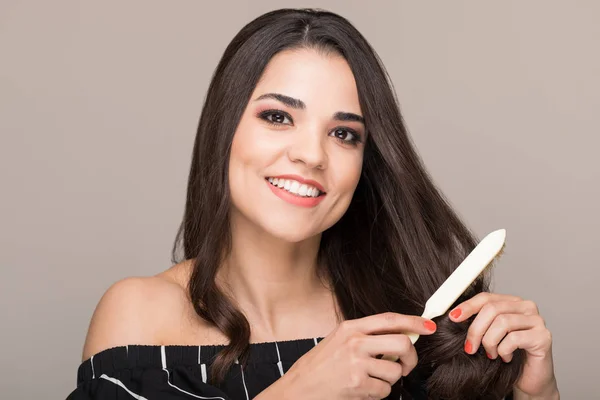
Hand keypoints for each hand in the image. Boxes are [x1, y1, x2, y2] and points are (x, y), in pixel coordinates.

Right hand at [257, 312, 436, 399]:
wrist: (299, 388)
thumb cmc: (319, 366)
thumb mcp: (338, 340)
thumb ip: (366, 336)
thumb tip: (400, 337)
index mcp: (350, 327)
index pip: (389, 319)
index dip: (413, 322)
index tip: (428, 326)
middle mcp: (355, 342)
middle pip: (402, 343)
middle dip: (411, 357)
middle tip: (405, 365)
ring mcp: (356, 363)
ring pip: (395, 371)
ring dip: (389, 380)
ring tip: (371, 380)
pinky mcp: (358, 384)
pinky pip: (384, 391)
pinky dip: (378, 394)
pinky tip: (363, 390)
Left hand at [449, 293, 558, 398]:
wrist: (529, 380)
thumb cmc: (508, 356)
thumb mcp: (488, 335)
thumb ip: (478, 322)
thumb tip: (453, 316)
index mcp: (512, 302)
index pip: (486, 298)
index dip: (468, 306)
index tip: (453, 318)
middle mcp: (526, 307)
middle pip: (492, 309)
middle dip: (476, 329)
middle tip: (470, 347)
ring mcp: (537, 321)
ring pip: (502, 322)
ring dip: (490, 342)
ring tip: (491, 354)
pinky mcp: (543, 337)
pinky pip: (514, 339)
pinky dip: (503, 350)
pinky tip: (505, 357)